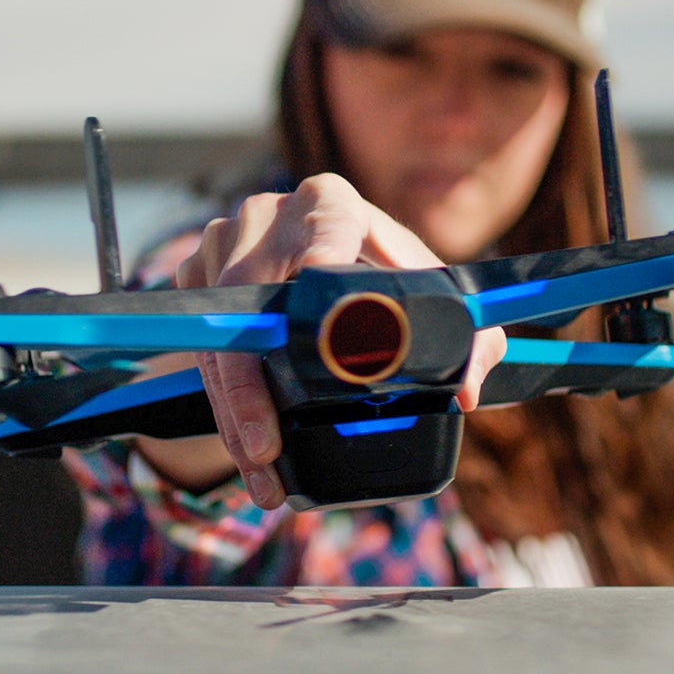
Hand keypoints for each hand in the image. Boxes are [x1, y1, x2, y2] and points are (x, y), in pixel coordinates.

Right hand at [169, 173, 505, 509]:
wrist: (327, 270)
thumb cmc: (387, 281)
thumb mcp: (436, 302)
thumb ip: (475, 341)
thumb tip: (468, 391)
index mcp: (330, 202)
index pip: (323, 229)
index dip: (321, 274)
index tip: (325, 335)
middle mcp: (268, 214)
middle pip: (252, 299)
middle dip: (251, 384)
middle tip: (268, 445)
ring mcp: (224, 244)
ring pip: (218, 335)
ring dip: (233, 411)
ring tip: (261, 472)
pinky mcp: (197, 279)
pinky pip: (200, 348)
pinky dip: (221, 407)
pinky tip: (246, 454)